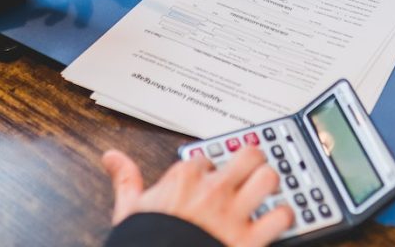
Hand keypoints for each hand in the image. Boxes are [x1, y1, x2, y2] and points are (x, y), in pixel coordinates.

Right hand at [102, 148, 292, 246]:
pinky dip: (283, 217)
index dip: (209, 168)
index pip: (207, 158)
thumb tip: (111, 157)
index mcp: (184, 179)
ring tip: (267, 190)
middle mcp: (213, 191)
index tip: (208, 178)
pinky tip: (277, 219)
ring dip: (270, 184)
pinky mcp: (250, 240)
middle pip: (248, 156)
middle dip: (252, 161)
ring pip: (268, 179)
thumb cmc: (145, 242)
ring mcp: (234, 215)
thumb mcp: (129, 209)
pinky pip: (280, 217)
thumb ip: (126, 179)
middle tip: (251, 171)